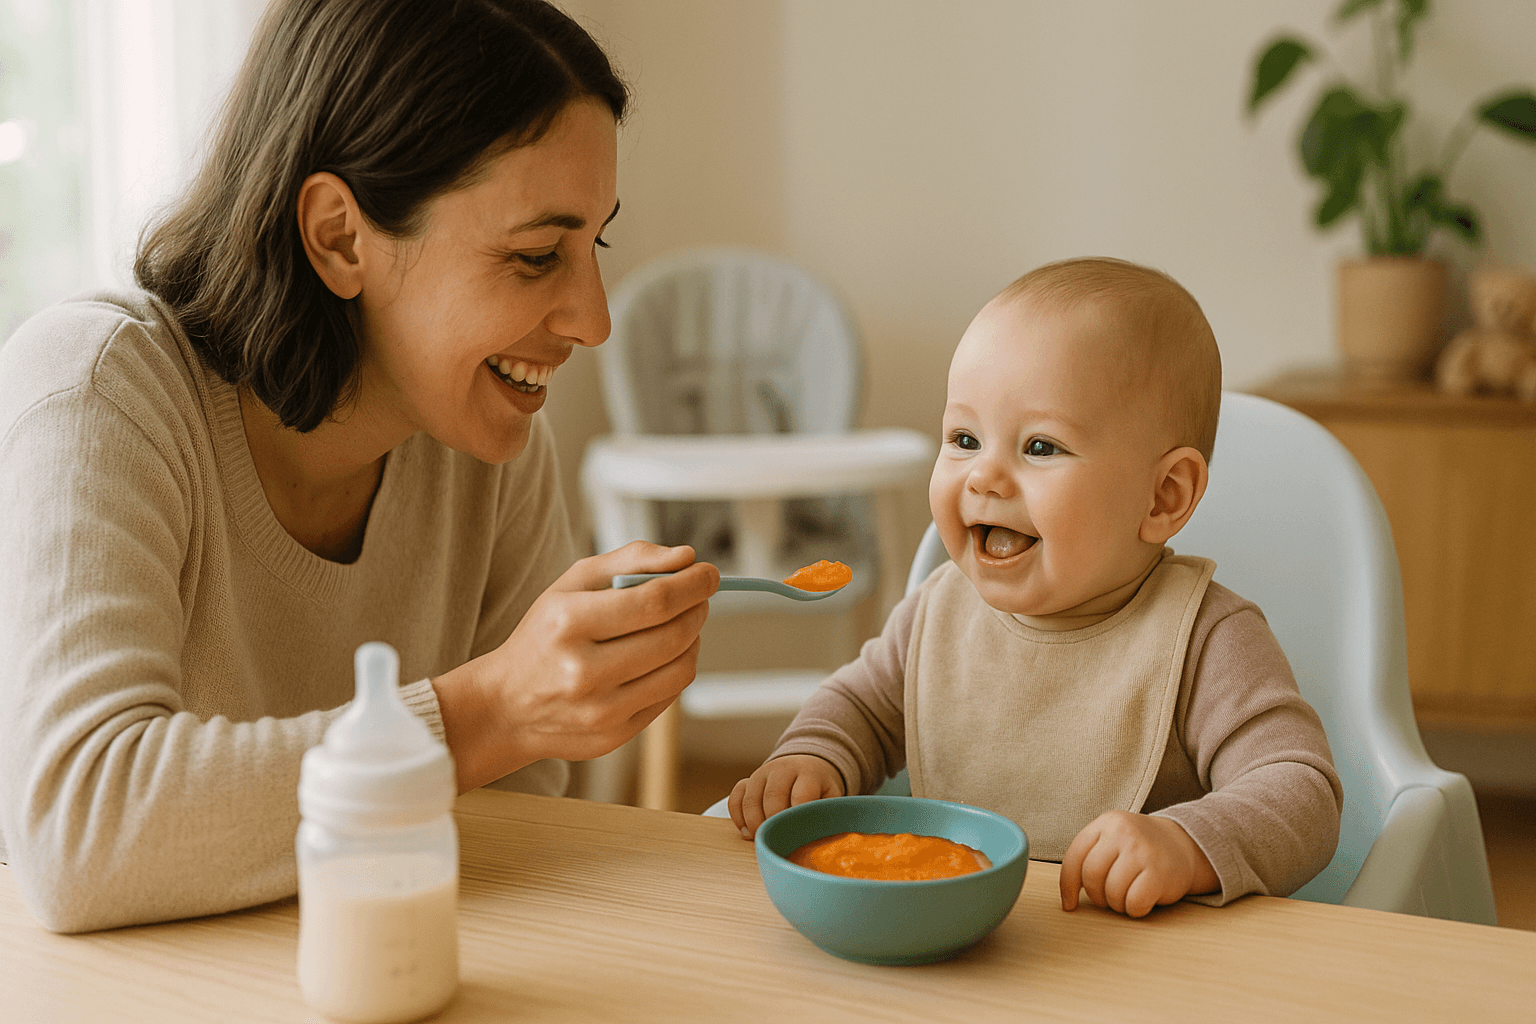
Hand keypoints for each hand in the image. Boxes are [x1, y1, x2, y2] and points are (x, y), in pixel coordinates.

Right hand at [434, 541, 718, 789]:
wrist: (507, 705)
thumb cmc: (545, 635)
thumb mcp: (572, 583)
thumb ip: (631, 560)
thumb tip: (686, 557)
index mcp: (568, 623)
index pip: (654, 601)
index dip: (693, 585)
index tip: (709, 573)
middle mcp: (583, 671)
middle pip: (673, 635)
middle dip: (697, 609)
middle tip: (697, 597)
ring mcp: (600, 709)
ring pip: (680, 668)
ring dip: (693, 639)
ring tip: (681, 624)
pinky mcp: (614, 735)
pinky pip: (670, 695)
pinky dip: (678, 668)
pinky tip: (664, 655)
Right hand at [728, 754, 844, 839]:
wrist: (807, 765)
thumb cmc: (820, 789)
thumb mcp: (831, 796)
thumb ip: (826, 813)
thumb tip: (823, 841)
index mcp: (808, 772)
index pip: (800, 795)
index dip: (796, 818)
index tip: (796, 838)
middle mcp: (782, 769)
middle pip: (772, 798)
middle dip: (773, 824)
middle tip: (777, 843)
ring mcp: (762, 773)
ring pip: (750, 799)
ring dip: (754, 824)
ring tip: (762, 840)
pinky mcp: (748, 780)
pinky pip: (735, 798)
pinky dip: (738, 817)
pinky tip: (747, 832)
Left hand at [1058, 811, 1218, 917]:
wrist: (1183, 844)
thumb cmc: (1139, 849)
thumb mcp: (1112, 838)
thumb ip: (1090, 856)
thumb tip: (1068, 896)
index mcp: (1105, 823)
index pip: (1075, 857)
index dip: (1067, 886)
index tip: (1069, 905)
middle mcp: (1123, 832)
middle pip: (1091, 876)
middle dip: (1097, 895)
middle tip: (1108, 897)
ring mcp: (1142, 851)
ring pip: (1112, 892)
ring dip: (1117, 904)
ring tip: (1128, 895)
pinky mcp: (1160, 873)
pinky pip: (1134, 903)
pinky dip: (1135, 909)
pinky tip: (1142, 900)